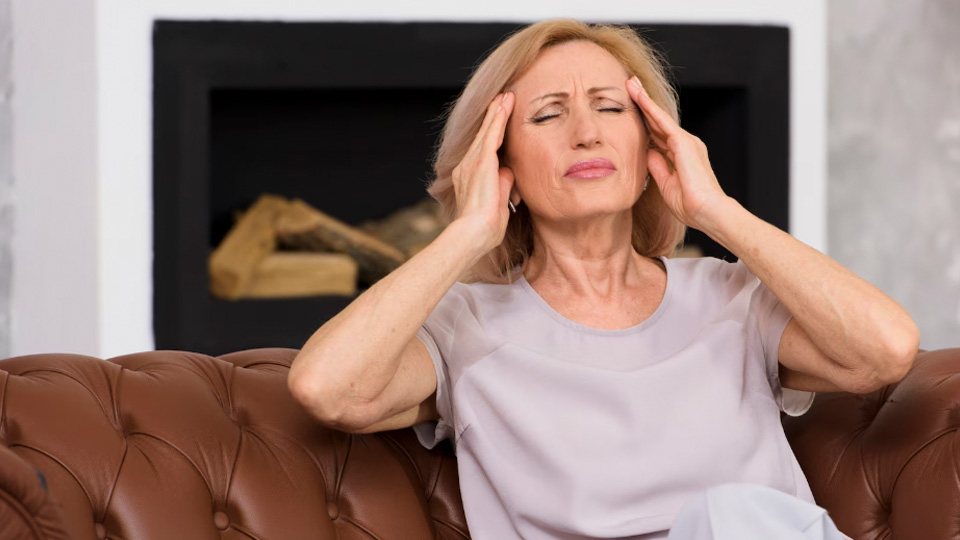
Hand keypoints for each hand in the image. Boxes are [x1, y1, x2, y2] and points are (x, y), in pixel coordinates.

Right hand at [451, 91, 515, 251]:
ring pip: (487, 132)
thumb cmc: (486, 227)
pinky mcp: (481, 162)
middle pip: (484, 136)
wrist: (473, 234)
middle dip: (493, 117)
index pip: (484, 150)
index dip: (492, 133)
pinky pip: (491, 135)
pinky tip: (503, 105)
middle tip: (501, 98)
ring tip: (505, 96)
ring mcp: (472, 163)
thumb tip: (509, 171)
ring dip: (497, 112)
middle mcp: (467, 167)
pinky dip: (498, 119)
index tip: (499, 119)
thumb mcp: (499, 202)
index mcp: (470, 177)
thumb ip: (503, 184)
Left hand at [626, 76, 729, 230]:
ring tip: (631, 83)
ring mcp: (686, 141)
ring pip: (659, 117)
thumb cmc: (691, 205)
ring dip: (644, 100)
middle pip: (658, 121)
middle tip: (630, 85)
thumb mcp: (666, 184)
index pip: (658, 135)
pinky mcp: (684, 142)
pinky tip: (639, 96)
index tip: (632, 111)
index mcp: (681, 156)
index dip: (645, 122)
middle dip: (644, 104)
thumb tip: (647, 152)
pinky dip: (650, 108)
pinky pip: (662, 121)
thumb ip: (657, 167)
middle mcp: (686, 145)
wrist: (708, 212)